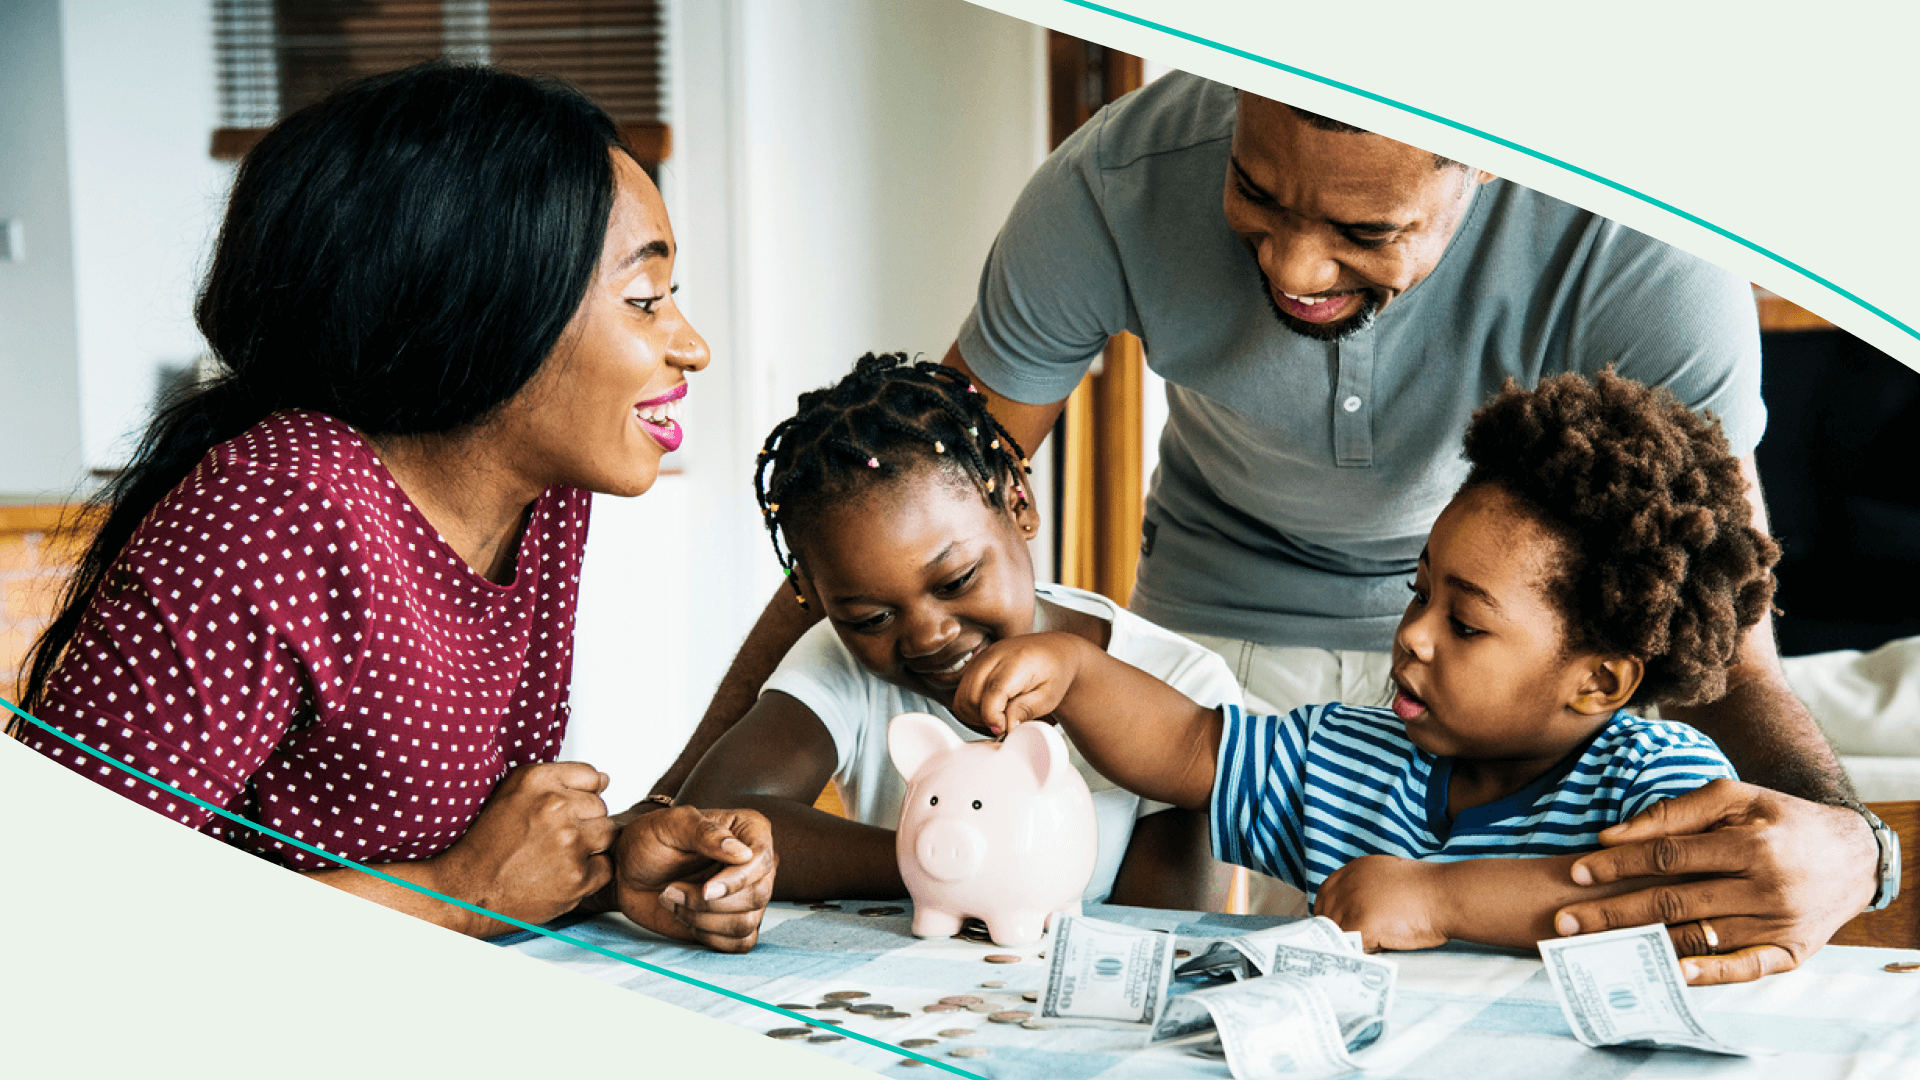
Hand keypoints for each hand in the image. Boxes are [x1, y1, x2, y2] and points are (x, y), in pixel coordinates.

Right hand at [431, 761, 614, 931]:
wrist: (465, 891)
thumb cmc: (486, 845)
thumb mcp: (511, 794)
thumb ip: (558, 780)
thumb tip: (606, 779)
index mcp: (537, 780)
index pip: (592, 776)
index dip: (579, 796)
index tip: (562, 812)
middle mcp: (555, 806)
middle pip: (600, 806)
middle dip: (583, 822)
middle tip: (553, 840)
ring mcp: (569, 842)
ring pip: (607, 834)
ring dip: (590, 846)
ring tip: (558, 856)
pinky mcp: (577, 876)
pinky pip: (605, 867)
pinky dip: (589, 874)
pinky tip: (561, 875)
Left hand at [612, 805, 776, 952]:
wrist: (627, 871)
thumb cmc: (649, 840)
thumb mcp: (671, 824)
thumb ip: (706, 833)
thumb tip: (743, 853)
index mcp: (749, 830)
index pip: (762, 860)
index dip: (736, 881)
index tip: (705, 889)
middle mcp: (755, 863)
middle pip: (758, 896)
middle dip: (709, 903)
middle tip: (672, 889)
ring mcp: (746, 895)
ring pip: (746, 923)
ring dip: (702, 919)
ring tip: (674, 900)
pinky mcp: (734, 922)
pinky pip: (740, 943)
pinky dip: (709, 936)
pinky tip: (686, 917)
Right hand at [952, 633, 1085, 735]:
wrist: (1054, 652)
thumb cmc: (1054, 673)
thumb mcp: (1048, 696)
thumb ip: (1025, 710)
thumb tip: (1005, 727)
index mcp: (1016, 661)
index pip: (992, 692)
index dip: (993, 717)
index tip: (1003, 729)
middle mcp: (993, 656)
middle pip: (971, 696)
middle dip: (983, 719)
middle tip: (1004, 725)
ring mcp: (981, 659)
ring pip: (961, 698)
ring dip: (974, 716)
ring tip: (997, 718)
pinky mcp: (974, 665)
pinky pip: (961, 693)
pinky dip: (970, 708)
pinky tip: (990, 710)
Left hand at [1315, 855, 1450, 951]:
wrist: (1447, 895)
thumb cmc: (1429, 891)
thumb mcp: (1389, 878)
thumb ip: (1367, 889)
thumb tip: (1353, 912)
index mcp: (1354, 870)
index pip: (1325, 894)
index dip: (1330, 914)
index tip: (1338, 928)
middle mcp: (1347, 883)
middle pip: (1326, 915)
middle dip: (1338, 931)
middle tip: (1355, 944)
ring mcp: (1352, 903)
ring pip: (1337, 934)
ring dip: (1352, 943)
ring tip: (1376, 943)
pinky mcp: (1360, 924)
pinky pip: (1351, 947)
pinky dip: (1363, 953)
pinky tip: (1380, 949)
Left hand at [1554, 779, 1876, 984]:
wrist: (1854, 855)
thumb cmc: (1780, 820)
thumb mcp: (1735, 797)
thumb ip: (1673, 812)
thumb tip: (1611, 835)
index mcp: (1750, 844)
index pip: (1668, 856)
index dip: (1619, 864)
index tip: (1578, 872)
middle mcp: (1766, 887)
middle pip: (1673, 901)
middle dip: (1613, 912)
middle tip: (1566, 921)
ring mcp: (1779, 924)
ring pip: (1699, 937)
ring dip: (1643, 944)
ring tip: (1596, 949)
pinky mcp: (1792, 953)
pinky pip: (1743, 969)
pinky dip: (1706, 974)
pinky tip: (1668, 973)